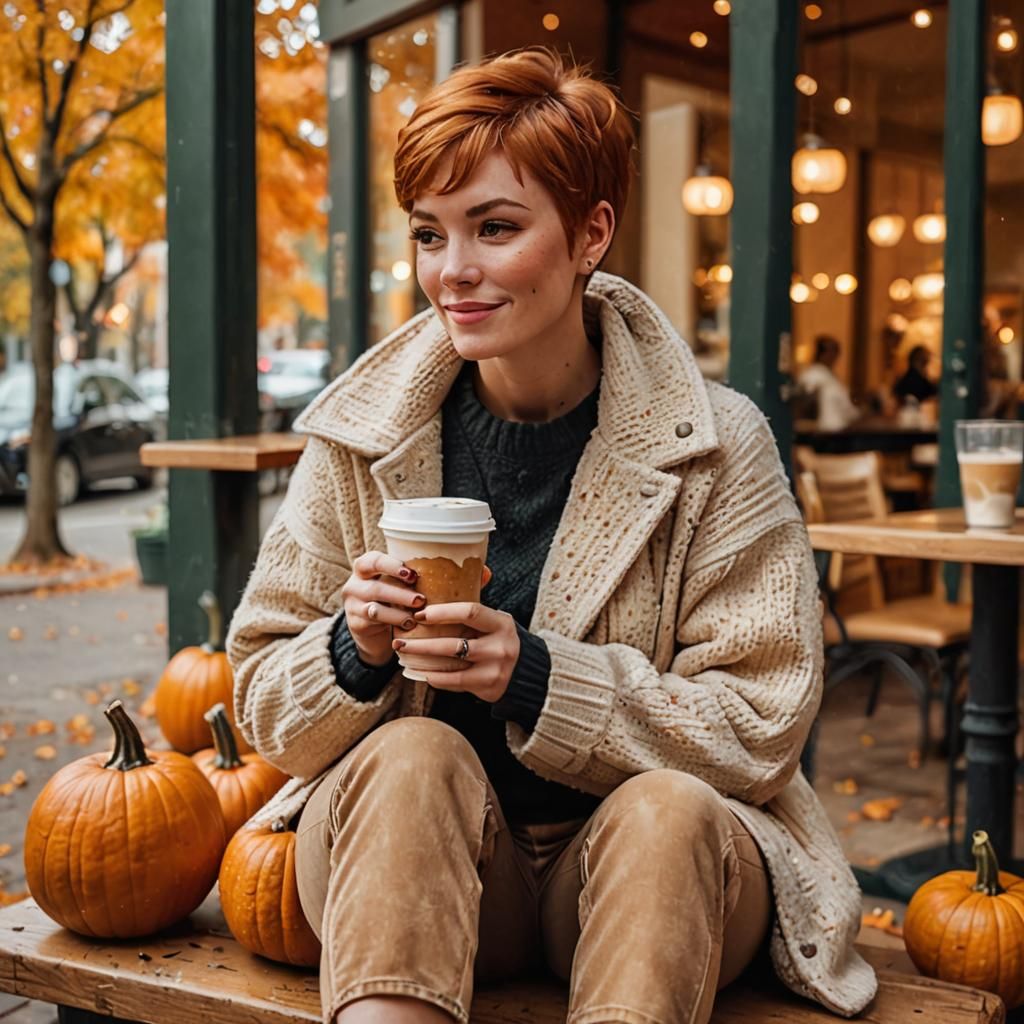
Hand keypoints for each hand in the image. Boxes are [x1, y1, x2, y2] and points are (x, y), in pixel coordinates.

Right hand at [341, 551, 425, 666]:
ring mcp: (352, 605)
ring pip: (374, 609)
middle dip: (401, 594)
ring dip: (398, 613)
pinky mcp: (355, 623)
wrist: (371, 627)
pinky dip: (393, 623)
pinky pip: (374, 624)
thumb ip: (405, 576)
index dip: (393, 566)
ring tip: (416, 616)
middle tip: (421, 600)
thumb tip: (435, 571)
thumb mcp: (393, 582)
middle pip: (376, 588)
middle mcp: (354, 584)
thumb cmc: (389, 596)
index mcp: (363, 567)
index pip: (374, 561)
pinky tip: (408, 625)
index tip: (412, 575)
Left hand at [392, 600, 518, 701]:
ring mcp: (495, 667)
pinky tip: (421, 672)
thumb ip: (477, 601)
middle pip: (454, 642)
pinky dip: (435, 677)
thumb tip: (467, 570)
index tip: (419, 614)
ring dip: (423, 659)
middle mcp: (500, 645)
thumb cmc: (499, 639)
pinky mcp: (488, 686)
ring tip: (404, 655)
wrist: (524, 672)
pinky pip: (455, 682)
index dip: (442, 612)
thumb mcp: (496, 620)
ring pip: (451, 663)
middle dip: (422, 641)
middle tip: (399, 640)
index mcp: (501, 622)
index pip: (470, 612)